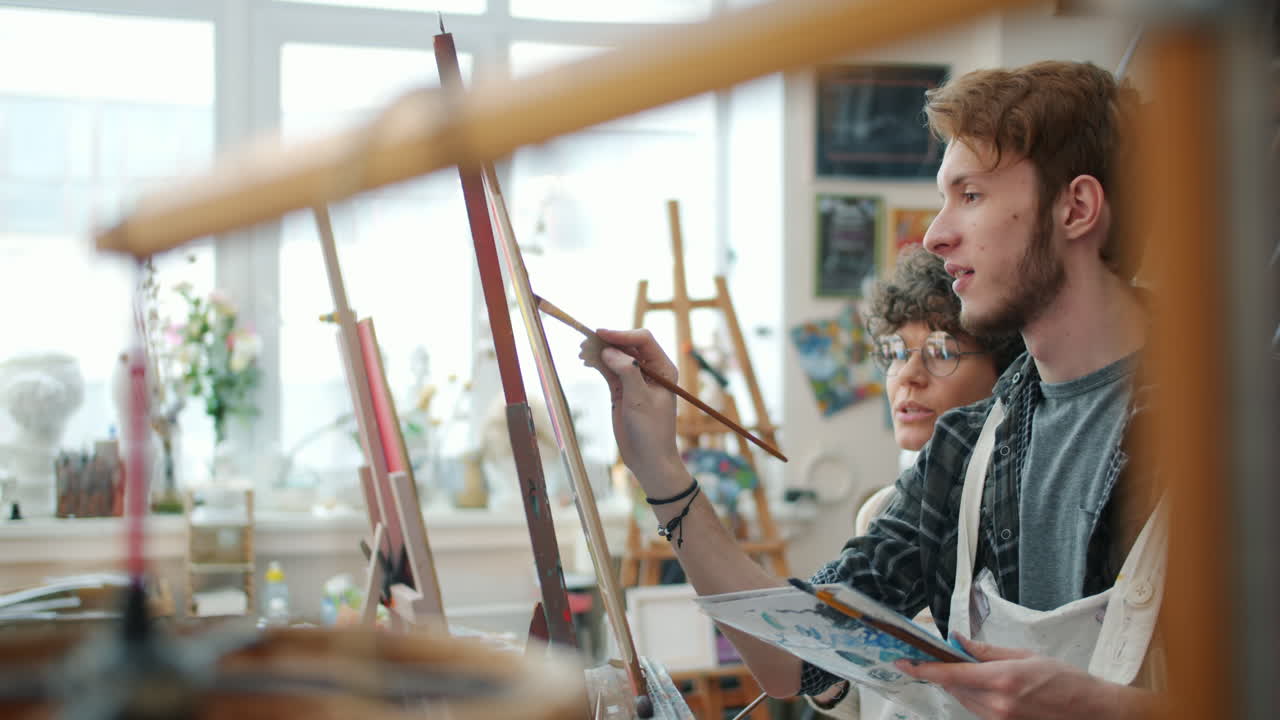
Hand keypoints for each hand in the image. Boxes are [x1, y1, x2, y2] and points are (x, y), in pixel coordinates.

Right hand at [579, 328, 682, 487]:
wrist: (648, 458)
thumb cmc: (651, 431)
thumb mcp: (639, 400)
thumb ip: (626, 372)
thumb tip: (608, 350)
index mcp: (663, 368)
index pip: (643, 340)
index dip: (621, 334)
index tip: (601, 334)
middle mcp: (650, 369)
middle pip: (626, 345)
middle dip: (607, 341)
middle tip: (585, 343)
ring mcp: (634, 379)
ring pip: (615, 356)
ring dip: (599, 351)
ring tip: (582, 353)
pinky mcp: (621, 389)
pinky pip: (608, 369)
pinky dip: (597, 363)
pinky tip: (586, 361)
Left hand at [896, 635, 1149, 719]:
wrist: (1092, 711)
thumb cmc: (1065, 679)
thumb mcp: (1025, 656)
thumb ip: (987, 650)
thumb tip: (959, 642)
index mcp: (1001, 681)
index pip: (950, 675)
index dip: (923, 668)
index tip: (904, 661)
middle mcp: (997, 705)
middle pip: (953, 688)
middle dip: (943, 673)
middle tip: (935, 656)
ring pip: (964, 701)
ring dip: (958, 685)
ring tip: (964, 669)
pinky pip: (978, 711)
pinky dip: (973, 697)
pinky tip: (983, 686)